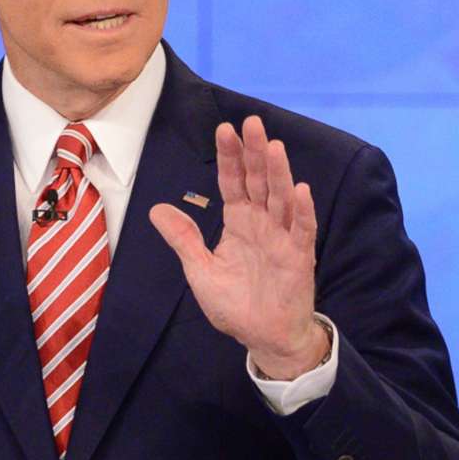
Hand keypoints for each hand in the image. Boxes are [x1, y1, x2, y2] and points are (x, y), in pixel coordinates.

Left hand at [149, 117, 324, 378]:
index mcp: (239, 222)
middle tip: (251, 122)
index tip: (224, 128)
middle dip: (254, 152)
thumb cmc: (236, 304)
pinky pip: (302, 230)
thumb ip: (184, 239)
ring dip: (278, 172)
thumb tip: (156, 209)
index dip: (229, 156)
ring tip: (272, 145)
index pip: (233, 182)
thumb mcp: (200, 271)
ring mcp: (282, 238)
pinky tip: (300, 189)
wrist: (264, 338)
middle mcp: (262, 223)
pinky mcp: (299, 257)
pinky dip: (301, 211)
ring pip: (281, 198)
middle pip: (258, 181)